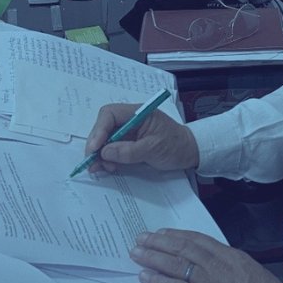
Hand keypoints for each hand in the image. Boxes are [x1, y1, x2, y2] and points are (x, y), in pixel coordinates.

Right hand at [84, 103, 198, 172]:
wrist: (190, 152)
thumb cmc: (175, 146)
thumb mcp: (154, 149)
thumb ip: (129, 151)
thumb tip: (105, 152)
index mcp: (137, 113)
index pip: (110, 114)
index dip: (98, 130)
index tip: (94, 148)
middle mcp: (129, 120)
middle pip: (104, 127)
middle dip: (96, 144)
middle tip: (92, 162)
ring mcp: (128, 132)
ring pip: (105, 139)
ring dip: (100, 153)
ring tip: (99, 168)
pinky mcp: (128, 143)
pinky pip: (112, 148)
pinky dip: (107, 158)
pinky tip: (107, 167)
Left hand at [130, 229, 282, 282]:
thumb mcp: (249, 272)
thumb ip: (228, 267)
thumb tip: (210, 269)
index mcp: (229, 255)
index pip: (197, 239)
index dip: (176, 235)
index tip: (162, 233)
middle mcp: (217, 264)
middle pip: (182, 247)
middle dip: (158, 242)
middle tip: (141, 239)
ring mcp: (209, 282)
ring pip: (176, 264)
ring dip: (153, 257)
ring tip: (137, 253)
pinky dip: (159, 282)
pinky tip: (146, 278)